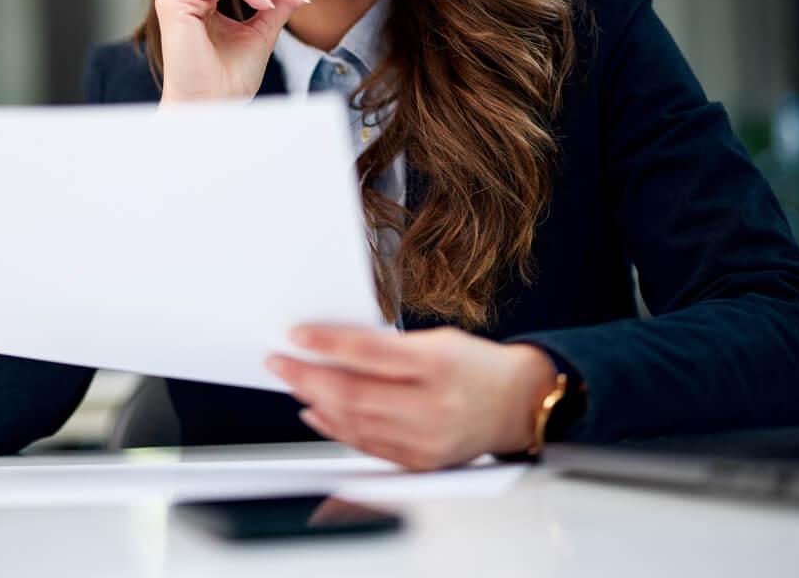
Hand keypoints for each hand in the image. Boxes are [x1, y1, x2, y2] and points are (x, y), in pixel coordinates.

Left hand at [265, 324, 561, 470]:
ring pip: (355, 423)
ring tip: (294, 383)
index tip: (296, 335)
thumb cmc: (476, 365)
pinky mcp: (422, 463)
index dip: (326, 343)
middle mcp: (434, 406)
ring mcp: (427, 440)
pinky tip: (317, 412)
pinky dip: (336, 428)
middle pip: (354, 394)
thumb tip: (331, 347)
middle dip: (308, 377)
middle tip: (280, 363)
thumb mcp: (437, 340)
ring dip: (316, 402)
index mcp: (439, 364)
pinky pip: (367, 446)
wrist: (519, 404)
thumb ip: (387, 347)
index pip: (369, 353)